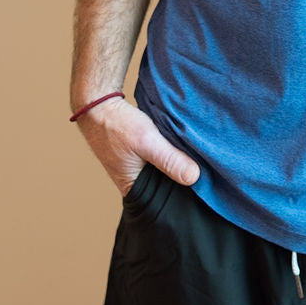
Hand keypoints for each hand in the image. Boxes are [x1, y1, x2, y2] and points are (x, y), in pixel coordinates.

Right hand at [73, 98, 199, 195]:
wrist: (98, 103)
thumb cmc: (117, 124)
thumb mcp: (147, 141)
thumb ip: (169, 159)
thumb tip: (194, 177)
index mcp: (133, 189)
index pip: (164, 201)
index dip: (184, 194)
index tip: (205, 187)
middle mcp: (135, 183)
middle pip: (167, 187)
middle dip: (184, 179)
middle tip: (208, 172)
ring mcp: (138, 169)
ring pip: (166, 172)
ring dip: (179, 165)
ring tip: (201, 160)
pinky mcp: (141, 155)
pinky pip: (162, 160)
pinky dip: (172, 155)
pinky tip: (186, 149)